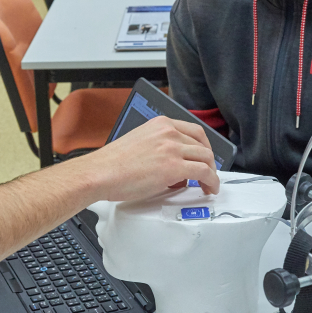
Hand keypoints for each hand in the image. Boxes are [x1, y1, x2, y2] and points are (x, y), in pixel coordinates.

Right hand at [76, 116, 220, 200]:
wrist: (100, 173)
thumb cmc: (112, 164)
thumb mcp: (139, 143)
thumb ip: (158, 148)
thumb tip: (172, 164)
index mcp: (160, 124)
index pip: (194, 131)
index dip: (204, 146)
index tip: (204, 156)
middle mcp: (169, 133)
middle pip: (202, 145)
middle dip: (209, 161)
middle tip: (208, 174)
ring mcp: (173, 149)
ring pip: (206, 159)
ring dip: (212, 173)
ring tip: (208, 185)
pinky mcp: (174, 167)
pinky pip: (204, 172)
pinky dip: (212, 181)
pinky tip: (209, 188)